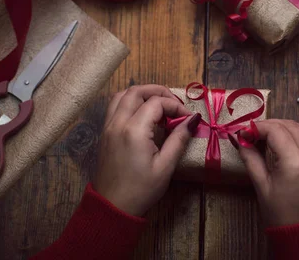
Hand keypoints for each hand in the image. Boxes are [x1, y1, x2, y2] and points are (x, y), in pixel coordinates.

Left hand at [94, 85, 201, 215]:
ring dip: (142, 94)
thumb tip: (193, 119)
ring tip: (159, 106)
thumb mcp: (165, 166)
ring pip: (122, 95)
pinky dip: (129, 102)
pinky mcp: (104, 132)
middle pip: (136, 91)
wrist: (112, 207)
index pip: (156, 103)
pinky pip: (115, 106)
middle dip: (158, 92)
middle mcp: (118, 123)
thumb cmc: (141, 190)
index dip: (175, 105)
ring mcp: (108, 127)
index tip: (188, 118)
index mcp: (134, 130)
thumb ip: (179, 139)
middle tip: (175, 104)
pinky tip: (143, 114)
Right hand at [237, 120, 298, 226]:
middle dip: (269, 125)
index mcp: (294, 163)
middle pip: (289, 126)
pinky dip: (297, 135)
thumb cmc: (281, 215)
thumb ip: (251, 158)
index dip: (257, 127)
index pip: (275, 130)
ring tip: (267, 136)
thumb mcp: (262, 186)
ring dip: (284, 127)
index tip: (244, 132)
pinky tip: (285, 142)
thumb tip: (241, 139)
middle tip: (252, 134)